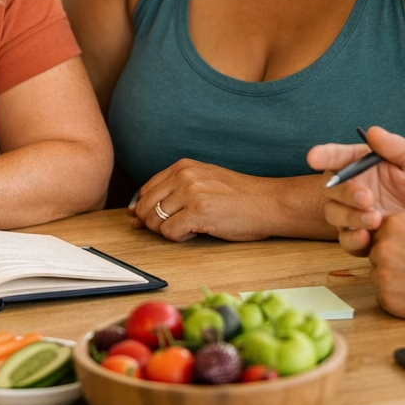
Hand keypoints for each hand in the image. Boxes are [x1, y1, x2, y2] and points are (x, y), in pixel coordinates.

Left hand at [129, 160, 284, 241]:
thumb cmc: (239, 197)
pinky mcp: (198, 212)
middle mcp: (183, 176)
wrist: (269, 203)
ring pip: (155, 221)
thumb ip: (174, 191)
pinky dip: (180, 238)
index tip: (157, 221)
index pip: (146, 190)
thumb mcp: (204, 182)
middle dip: (154, 224)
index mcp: (182, 166)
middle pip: (145, 207)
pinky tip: (196, 233)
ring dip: (168, 231)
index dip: (147, 210)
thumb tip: (135, 214)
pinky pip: (169, 232)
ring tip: (190, 228)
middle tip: (176, 228)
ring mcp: (190, 193)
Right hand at [307, 126, 404, 254]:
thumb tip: (372, 132)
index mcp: (361, 163)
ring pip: (333, 214)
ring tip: (376, 219)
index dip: (323, 155)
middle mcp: (353, 187)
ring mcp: (354, 212)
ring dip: (349, 217)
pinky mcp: (362, 235)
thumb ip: (395, 146)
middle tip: (366, 198)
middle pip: (330, 188)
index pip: (336, 156)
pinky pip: (346, 240)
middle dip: (344, 193)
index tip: (313, 157)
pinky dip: (352, 239)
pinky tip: (367, 237)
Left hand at [369, 213, 404, 323]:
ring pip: (379, 277)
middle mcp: (382, 248)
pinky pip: (385, 298)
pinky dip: (400, 299)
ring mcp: (383, 275)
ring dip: (395, 281)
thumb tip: (403, 228)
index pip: (380, 232)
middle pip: (377, 255)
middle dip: (393, 262)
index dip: (396, 243)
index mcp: (393, 225)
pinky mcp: (388, 300)